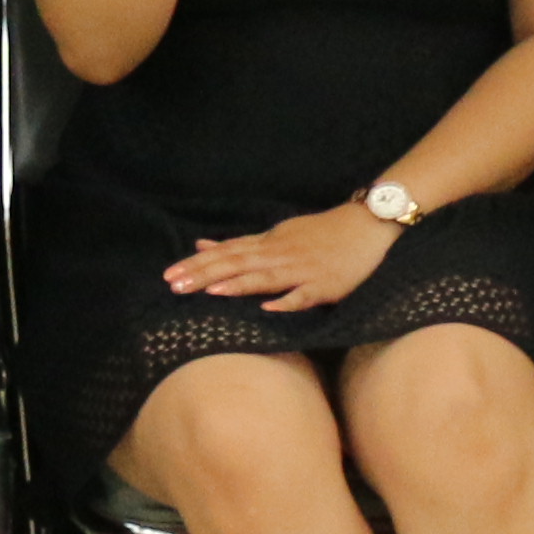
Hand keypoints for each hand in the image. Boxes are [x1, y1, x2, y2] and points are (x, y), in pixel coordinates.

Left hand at [164, 200, 402, 311]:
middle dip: (204, 275)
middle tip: (174, 285)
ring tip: (210, 292)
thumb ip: (240, 244)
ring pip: (265, 277)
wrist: (364, 226)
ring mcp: (301, 270)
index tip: (169, 276)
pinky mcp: (324, 285)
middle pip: (237, 263)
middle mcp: (279, 255)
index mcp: (268, 244)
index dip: (197, 265)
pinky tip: (268, 307)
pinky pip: (303, 295)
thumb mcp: (276, 234)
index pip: (226, 253)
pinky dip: (286, 301)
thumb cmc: (318, 233)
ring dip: (237, 284)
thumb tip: (201, 245)